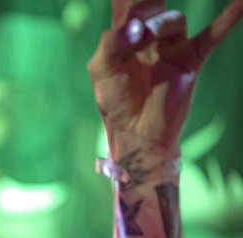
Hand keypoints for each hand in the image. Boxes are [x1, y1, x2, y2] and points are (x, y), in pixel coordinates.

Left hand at [88, 0, 242, 156]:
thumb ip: (111, 44)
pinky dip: (228, 19)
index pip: (126, 6)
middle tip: (136, 25)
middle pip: (151, 5)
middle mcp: (149, 35)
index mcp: (124, 35)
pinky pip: (212, 35)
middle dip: (144, 6)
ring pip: (173, 20)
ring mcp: (172, 46)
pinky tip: (240, 4)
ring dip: (160, 24)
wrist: (135, 131)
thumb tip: (136, 27)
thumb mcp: (102, 70)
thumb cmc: (114, 100)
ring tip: (148, 35)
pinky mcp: (190, 59)